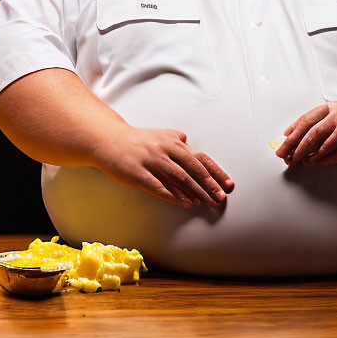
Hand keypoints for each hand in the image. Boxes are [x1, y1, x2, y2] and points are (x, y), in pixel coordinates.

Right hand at [93, 124, 233, 207]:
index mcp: (172, 141)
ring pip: (179, 178)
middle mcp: (164, 150)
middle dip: (209, 185)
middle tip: (221, 198)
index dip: (216, 172)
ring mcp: (152, 162)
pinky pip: (160, 187)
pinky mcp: (139, 174)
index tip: (228, 184)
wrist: (108, 140)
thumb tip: (191, 145)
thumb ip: (176, 140)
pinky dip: (175, 196)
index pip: (200, 158)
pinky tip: (186, 203)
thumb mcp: (159, 134)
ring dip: (196, 192)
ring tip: (207, 203)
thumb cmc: (136, 140)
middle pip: (193, 169)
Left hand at [275, 101, 336, 166]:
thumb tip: (295, 134)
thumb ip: (318, 123)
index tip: (283, 140)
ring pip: (320, 143)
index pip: (306, 120)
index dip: (292, 132)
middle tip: (284, 154)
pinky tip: (313, 161)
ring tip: (296, 160)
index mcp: (329, 109)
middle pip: (309, 132)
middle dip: (293, 145)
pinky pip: (334, 153)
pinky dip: (321, 158)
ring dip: (305, 153)